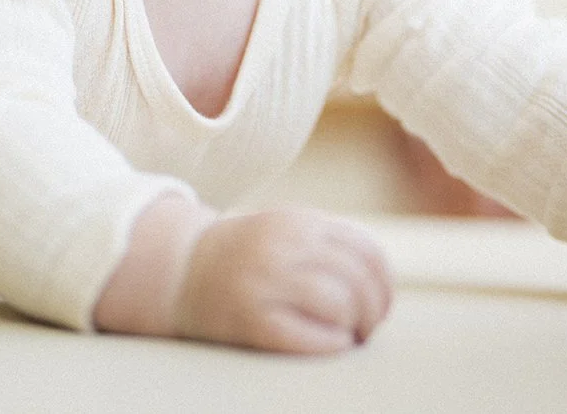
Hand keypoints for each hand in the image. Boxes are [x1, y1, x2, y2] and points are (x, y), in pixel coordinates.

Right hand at [174, 208, 394, 352]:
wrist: (181, 270)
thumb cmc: (245, 256)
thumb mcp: (286, 230)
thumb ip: (328, 242)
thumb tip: (382, 279)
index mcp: (297, 222)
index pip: (367, 251)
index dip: (385, 284)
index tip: (381, 304)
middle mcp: (282, 246)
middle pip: (358, 279)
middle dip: (375, 311)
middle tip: (369, 328)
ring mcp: (265, 282)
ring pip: (340, 304)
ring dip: (357, 327)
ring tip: (350, 337)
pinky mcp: (252, 320)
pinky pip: (311, 337)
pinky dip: (334, 344)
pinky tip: (333, 344)